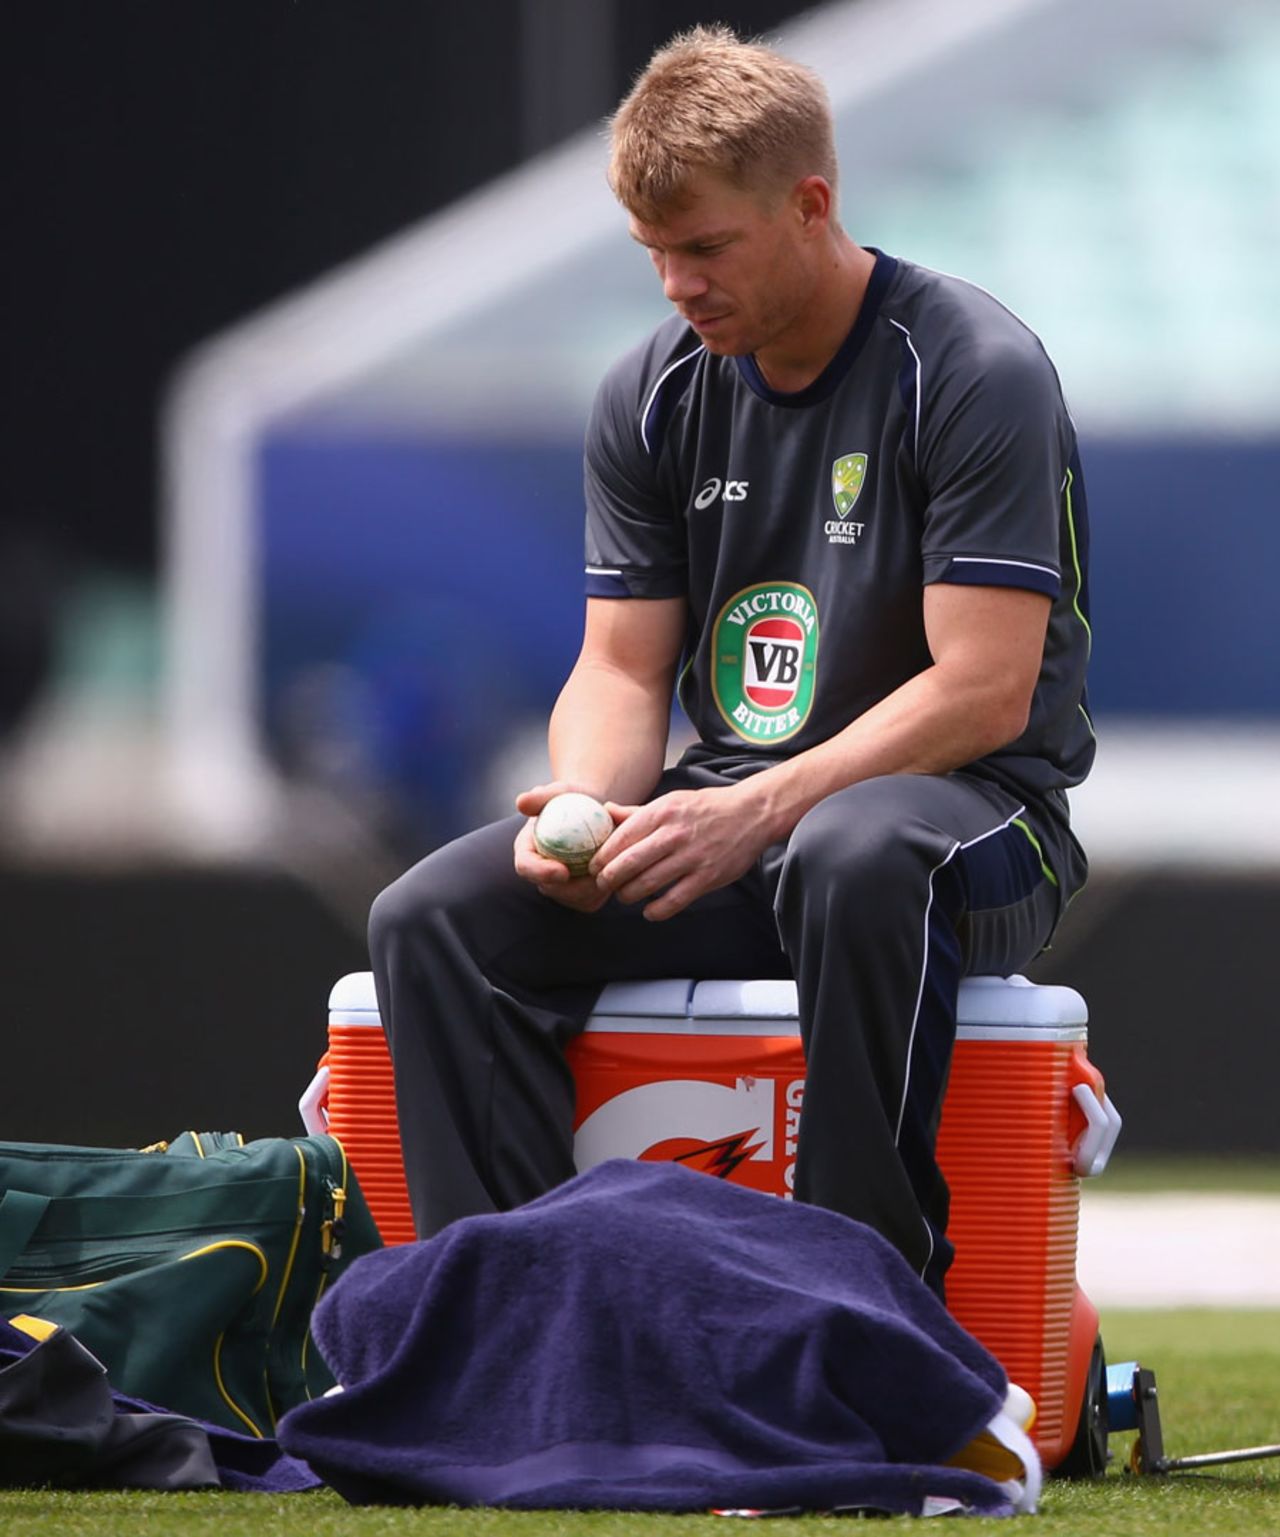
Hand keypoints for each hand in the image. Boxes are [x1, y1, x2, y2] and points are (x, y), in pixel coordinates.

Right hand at [513, 781, 613, 912]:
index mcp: (527, 852)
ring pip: (578, 898)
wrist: (593, 812)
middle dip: (575, 888)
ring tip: (614, 863)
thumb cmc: (573, 799)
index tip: (562, 872)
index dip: (541, 873)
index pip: (526, 867)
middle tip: (601, 871)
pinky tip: (620, 868)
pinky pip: (595, 898)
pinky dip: (609, 885)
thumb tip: (522, 802)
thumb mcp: (559, 792)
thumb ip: (541, 797)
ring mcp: (561, 890)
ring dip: (597, 885)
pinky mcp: (583, 897)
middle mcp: (540, 875)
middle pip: (552, 890)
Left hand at [590, 784, 770, 920]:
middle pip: (630, 862)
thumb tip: (605, 812)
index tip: (593, 867)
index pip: (621, 837)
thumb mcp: (671, 801)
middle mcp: (675, 834)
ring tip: (624, 896)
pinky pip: (675, 900)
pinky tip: (649, 911)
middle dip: (610, 878)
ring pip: (649, 883)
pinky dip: (657, 910)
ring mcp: (692, 857)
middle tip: (603, 885)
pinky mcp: (708, 877)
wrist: (751, 814)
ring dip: (629, 894)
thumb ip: (637, 812)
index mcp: (662, 812)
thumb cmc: (706, 808)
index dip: (602, 856)